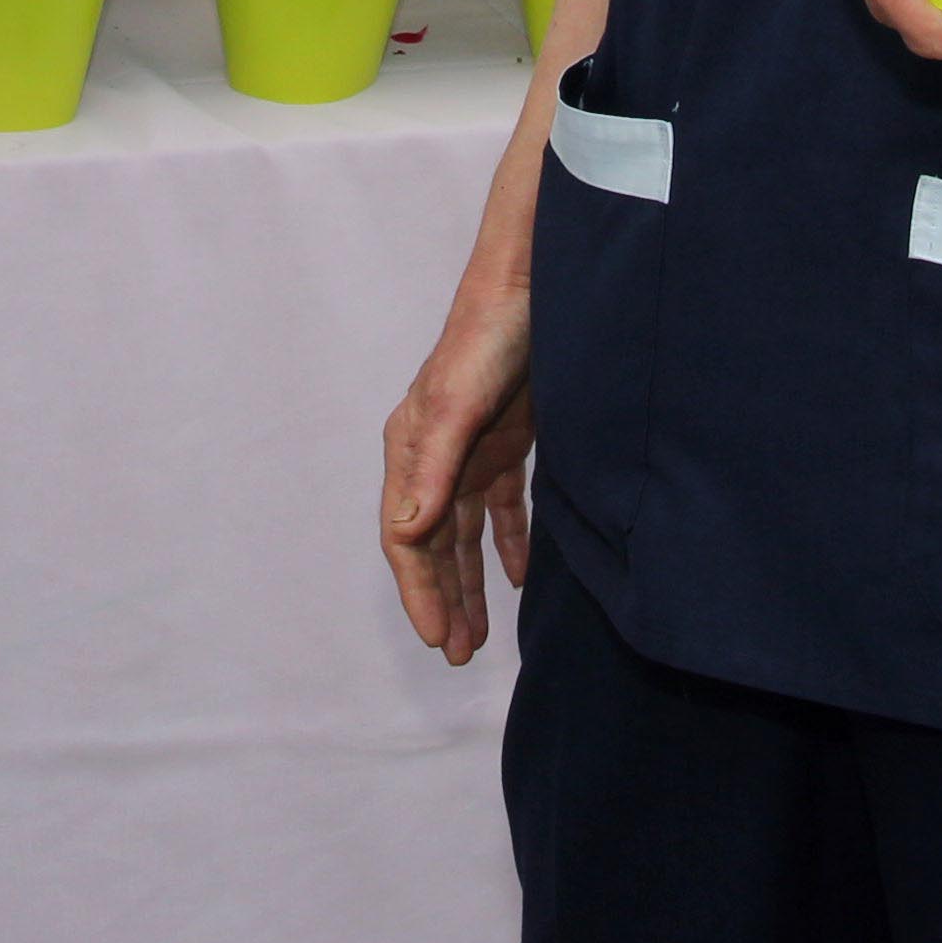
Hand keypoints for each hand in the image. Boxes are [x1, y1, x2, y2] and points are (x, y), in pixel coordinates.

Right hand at [379, 286, 537, 665]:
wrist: (535, 286)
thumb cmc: (487, 339)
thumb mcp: (456, 406)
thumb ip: (433, 469)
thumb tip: (406, 535)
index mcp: (410, 448)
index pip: (405, 538)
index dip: (419, 592)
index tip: (440, 640)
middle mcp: (434, 455)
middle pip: (432, 544)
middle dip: (443, 600)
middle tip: (458, 656)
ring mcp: (471, 450)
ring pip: (464, 534)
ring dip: (470, 582)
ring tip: (479, 635)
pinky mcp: (507, 443)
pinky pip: (502, 508)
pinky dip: (508, 543)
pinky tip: (517, 578)